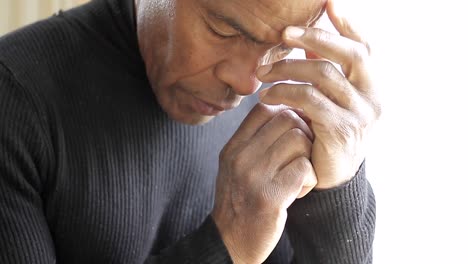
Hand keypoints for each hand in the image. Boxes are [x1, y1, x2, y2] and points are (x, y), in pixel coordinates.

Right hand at [212, 104, 316, 263]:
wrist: (232, 241)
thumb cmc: (240, 201)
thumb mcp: (236, 165)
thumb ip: (254, 140)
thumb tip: (284, 111)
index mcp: (233, 147)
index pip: (264, 108)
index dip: (287, 112)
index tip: (295, 131)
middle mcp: (241, 157)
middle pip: (287, 118)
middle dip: (304, 133)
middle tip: (302, 155)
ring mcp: (254, 175)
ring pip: (299, 139)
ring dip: (308, 156)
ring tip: (300, 175)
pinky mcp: (270, 196)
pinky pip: (305, 167)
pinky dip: (311, 178)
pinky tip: (300, 190)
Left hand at [256, 0, 380, 188]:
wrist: (329, 174)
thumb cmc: (326, 132)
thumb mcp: (329, 100)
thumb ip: (325, 71)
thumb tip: (307, 41)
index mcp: (373, 86)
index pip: (365, 48)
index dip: (348, 24)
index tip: (329, 2)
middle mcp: (374, 97)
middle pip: (351, 54)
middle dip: (316, 37)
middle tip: (284, 32)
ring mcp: (361, 114)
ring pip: (324, 74)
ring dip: (288, 67)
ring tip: (263, 72)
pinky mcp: (341, 130)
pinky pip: (309, 99)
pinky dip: (284, 92)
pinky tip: (267, 96)